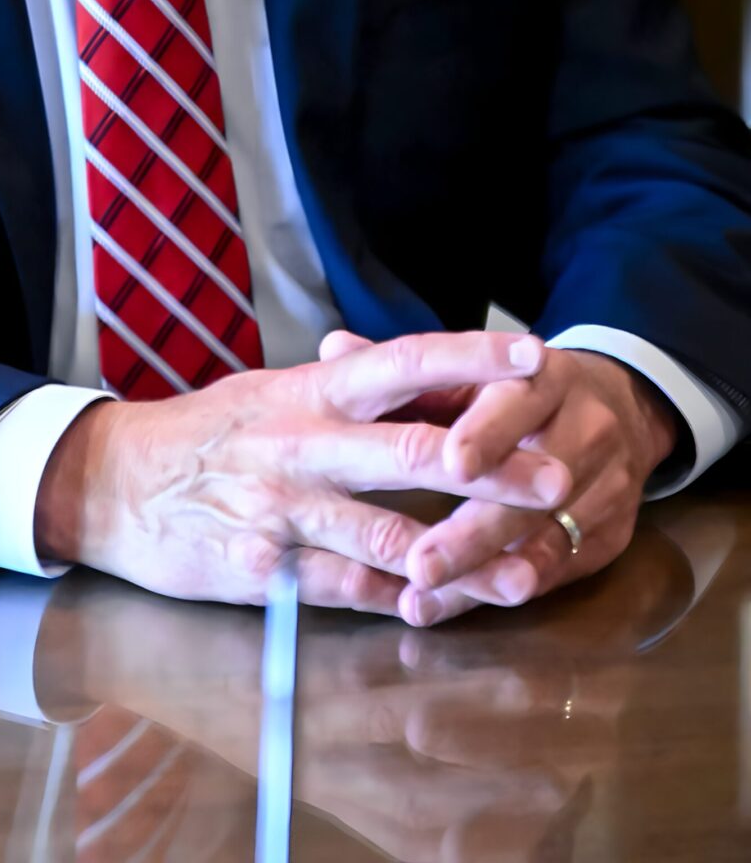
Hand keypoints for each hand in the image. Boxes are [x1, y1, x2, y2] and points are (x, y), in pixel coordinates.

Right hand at [32, 332, 571, 608]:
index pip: (402, 362)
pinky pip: (348, 589)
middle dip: (491, 468)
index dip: (469, 359)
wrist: (113, 482)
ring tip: (523, 568)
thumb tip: (430, 378)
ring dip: (462, 555)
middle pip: (410, 451)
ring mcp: (283, 508)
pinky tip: (442, 606)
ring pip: (391, 534)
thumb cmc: (207, 433)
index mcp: (310, 388)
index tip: (532, 359)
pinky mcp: (263, 569)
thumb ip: (349, 388)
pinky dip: (400, 599)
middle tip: (557, 477)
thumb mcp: (276, 392)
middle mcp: (302, 442)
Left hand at [396, 347, 679, 624]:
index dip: (487, 433)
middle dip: (476, 528)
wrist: (619, 409)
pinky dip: (504, 588)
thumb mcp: (473, 367)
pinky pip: (559, 569)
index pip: (519, 402)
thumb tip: (332, 345)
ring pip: (546, 535)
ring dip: (484, 571)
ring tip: (425, 594)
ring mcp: (607, 485)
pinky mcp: (612, 534)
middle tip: (420, 562)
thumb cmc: (516, 390)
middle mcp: (586, 427)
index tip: (452, 462)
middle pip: (534, 484)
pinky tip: (457, 605)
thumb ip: (406, 371)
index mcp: (544, 377)